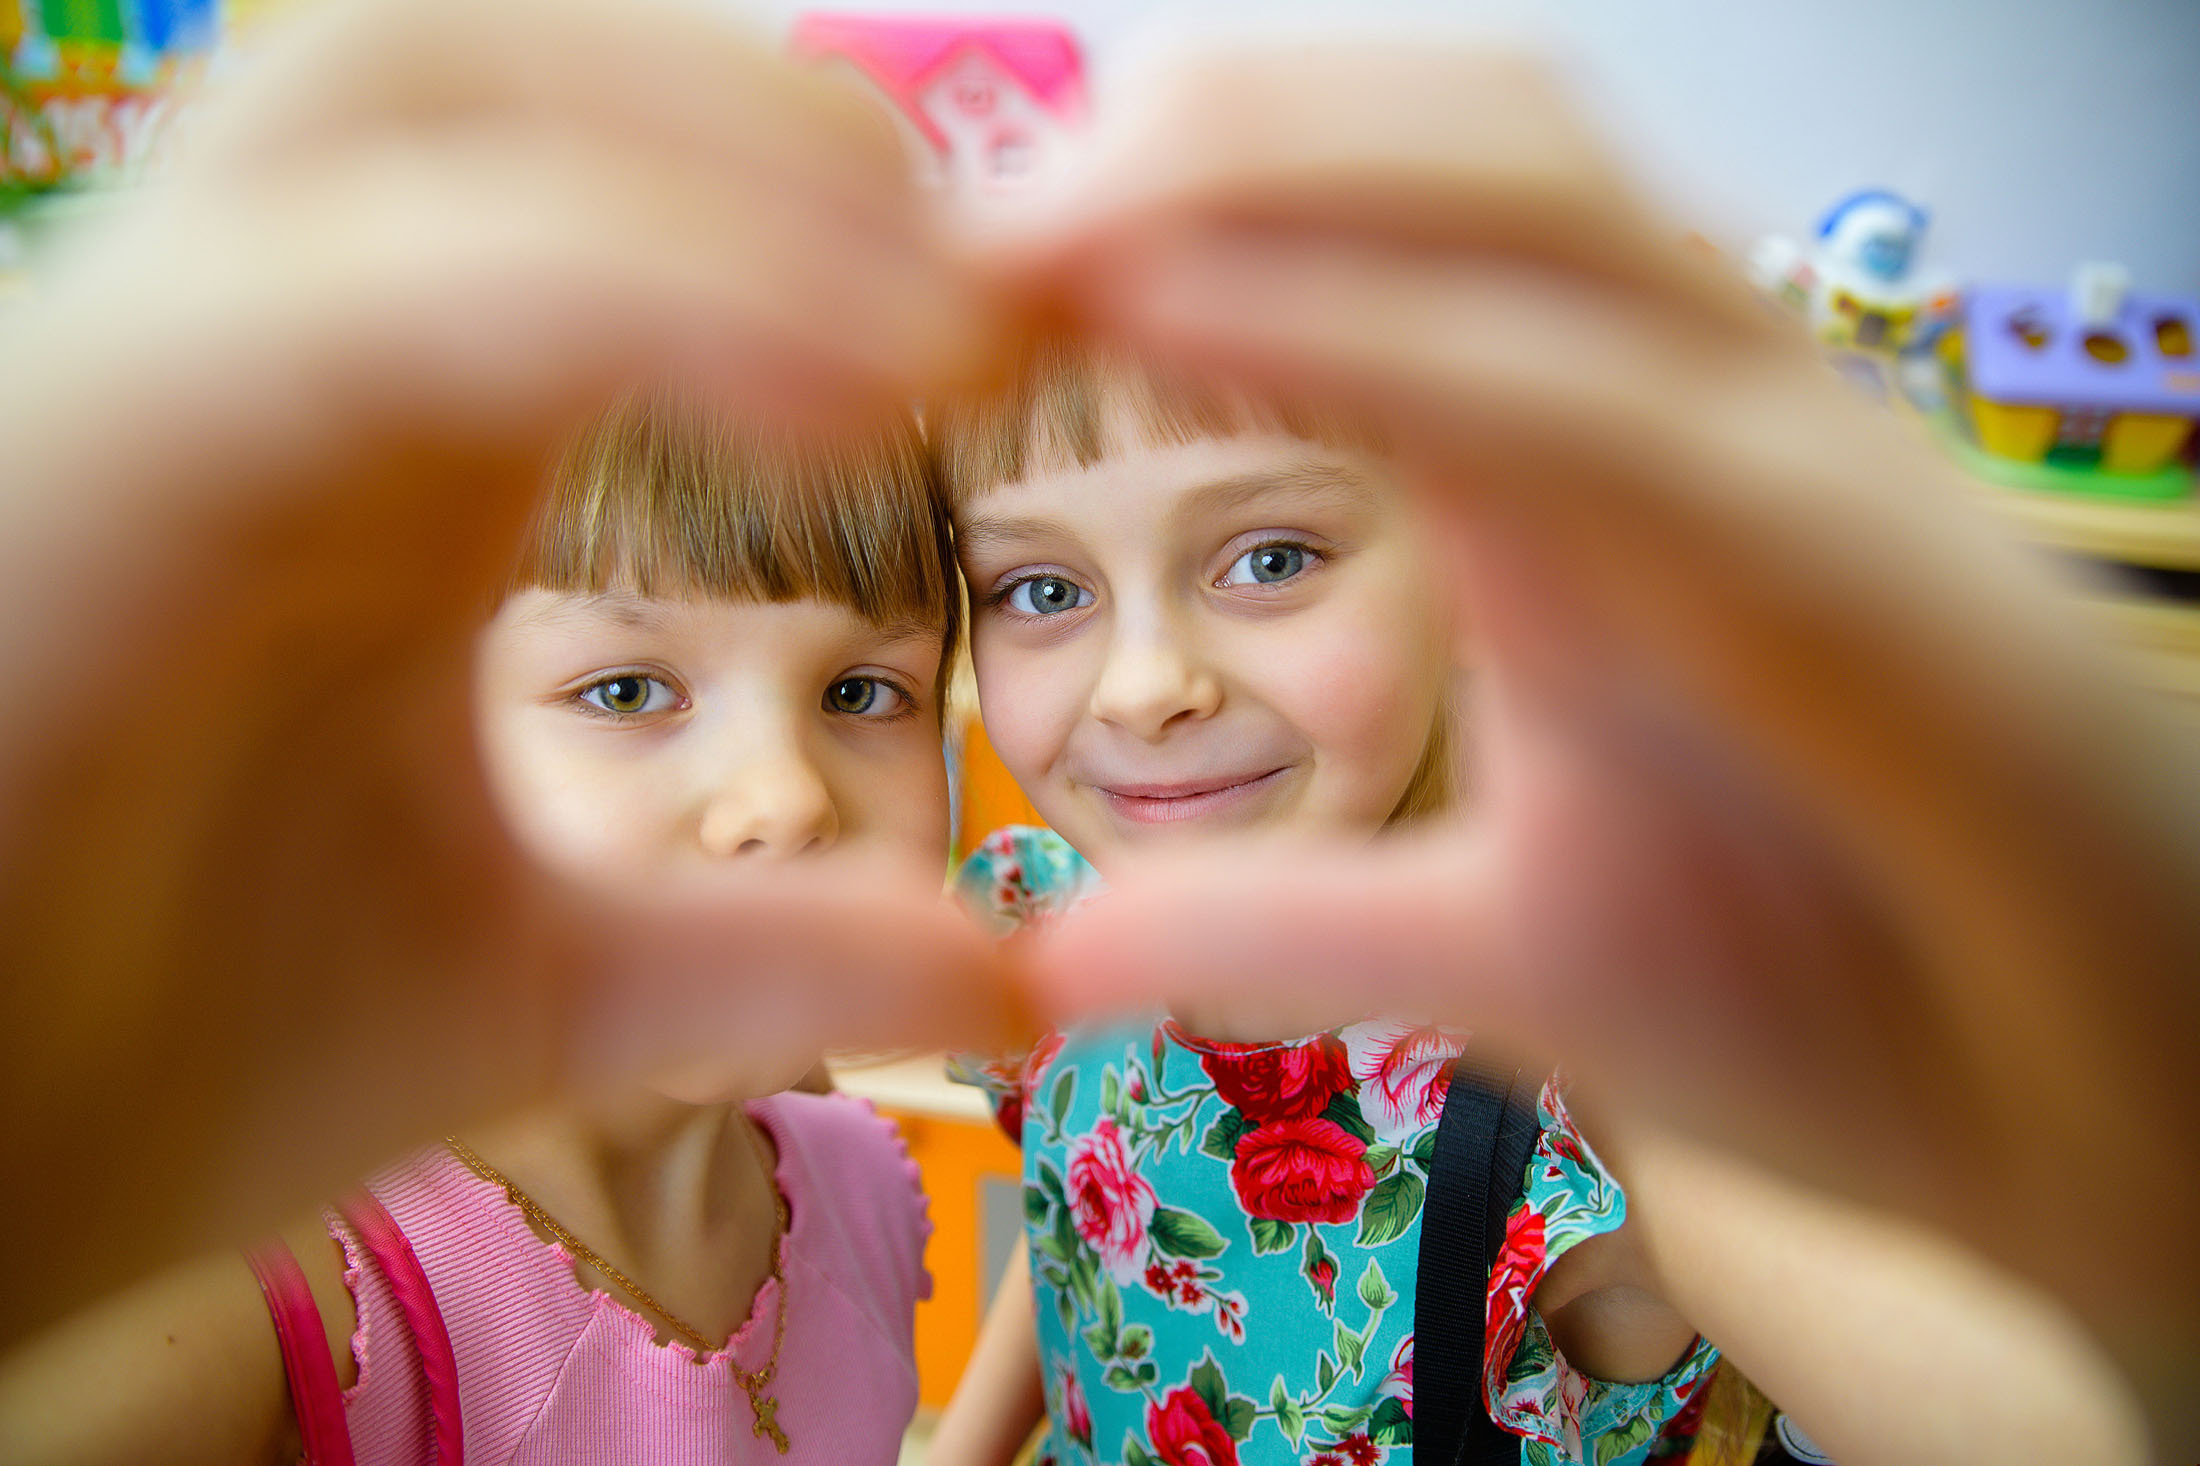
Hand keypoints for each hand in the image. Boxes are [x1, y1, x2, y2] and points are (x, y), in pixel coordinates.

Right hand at [0, 0, 1006, 1341]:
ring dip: (719, 148)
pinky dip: (636, 283)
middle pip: (505, 43)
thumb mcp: (536, 991)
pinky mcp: (93, 432)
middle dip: (776, 124)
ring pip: (419, 69)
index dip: (837, 219)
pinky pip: (384, 272)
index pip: (602, 183)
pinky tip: (856, 389)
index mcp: (380, 435)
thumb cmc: (157, 1054)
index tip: (1040, 335)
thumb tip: (1016, 983)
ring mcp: (161, 363)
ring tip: (949, 325)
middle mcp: (265, 350)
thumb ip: (768, 952)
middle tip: (1008, 291)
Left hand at [1015, 48, 2199, 1444]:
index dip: (1174, 208)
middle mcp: (1689, 416)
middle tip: (967, 205)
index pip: (1389, 237)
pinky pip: (1612, 403)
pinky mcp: (1864, 567)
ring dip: (1282, 171)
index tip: (962, 263)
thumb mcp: (1513, 953)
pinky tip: (1207, 317)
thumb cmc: (1844, 996)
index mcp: (1593, 476)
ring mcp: (1789, 463)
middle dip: (1208, 131)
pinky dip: (1407, 338)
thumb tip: (1055, 962)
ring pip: (1539, 200)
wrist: (2110, 1124)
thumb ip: (1293, 924)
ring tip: (1052, 216)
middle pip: (1452, 143)